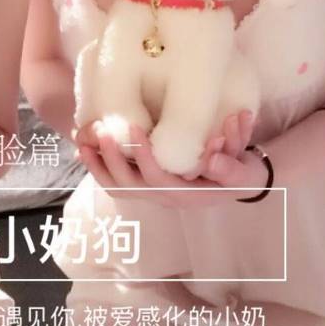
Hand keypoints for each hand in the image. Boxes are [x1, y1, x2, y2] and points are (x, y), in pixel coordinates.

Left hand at [76, 111, 265, 208]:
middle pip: (130, 186)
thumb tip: (212, 154)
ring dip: (98, 165)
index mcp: (186, 194)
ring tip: (82, 141)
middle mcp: (166, 197)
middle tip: (100, 130)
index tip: (133, 127)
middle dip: (112, 159)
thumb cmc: (240, 176)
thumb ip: (230, 166)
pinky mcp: (147, 184)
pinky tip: (85, 149)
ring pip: (119, 187)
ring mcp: (154, 194)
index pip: (158, 179)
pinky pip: (117, 181)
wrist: (241, 184)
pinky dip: (100, 166)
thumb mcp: (242, 173)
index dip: (143, 155)